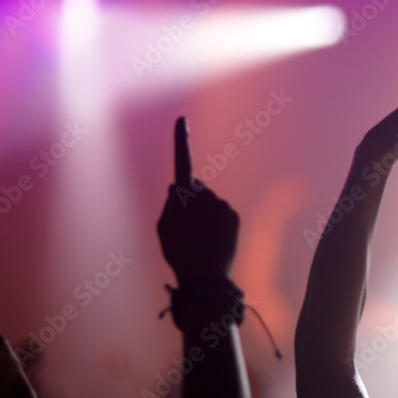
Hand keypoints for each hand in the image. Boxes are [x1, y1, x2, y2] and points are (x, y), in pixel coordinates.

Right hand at [157, 118, 238, 284]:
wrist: (205, 277)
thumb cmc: (178, 251)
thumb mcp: (164, 227)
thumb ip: (171, 203)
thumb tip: (179, 189)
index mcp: (185, 195)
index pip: (182, 162)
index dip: (181, 140)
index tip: (182, 120)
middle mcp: (207, 195)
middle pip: (195, 189)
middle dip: (190, 200)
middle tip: (184, 227)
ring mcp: (222, 205)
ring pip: (209, 203)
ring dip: (203, 214)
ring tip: (198, 237)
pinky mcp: (234, 216)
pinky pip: (221, 213)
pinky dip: (216, 222)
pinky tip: (211, 239)